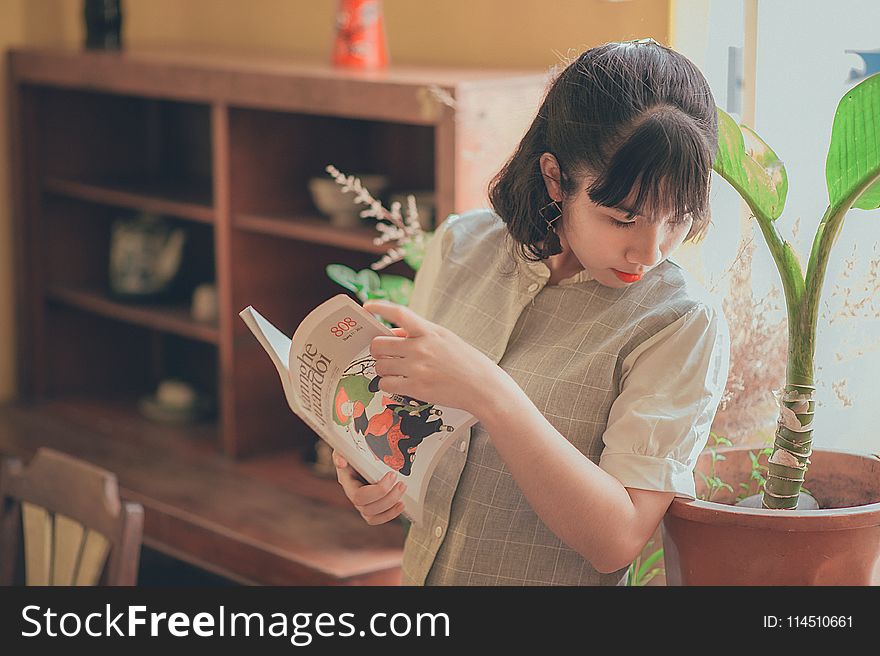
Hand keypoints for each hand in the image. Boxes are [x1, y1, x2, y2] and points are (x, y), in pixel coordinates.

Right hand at [333, 450, 406, 525]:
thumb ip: (341, 453)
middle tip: (401, 484)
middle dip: (388, 498)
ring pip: (372, 516)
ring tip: (402, 490)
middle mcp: (352, 495)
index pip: (358, 496)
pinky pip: (377, 519)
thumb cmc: (353, 449)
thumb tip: (341, 463)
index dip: (377, 491)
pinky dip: (390, 514)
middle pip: (367, 509)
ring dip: (390, 507)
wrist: (359, 452)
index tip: (392, 475)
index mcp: (346, 481)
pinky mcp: (371, 507)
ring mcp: (361, 503)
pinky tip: (401, 505)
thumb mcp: (346, 447)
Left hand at [364, 300, 497, 414]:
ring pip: (380, 365)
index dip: (379, 307)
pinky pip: (385, 384)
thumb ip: (419, 334)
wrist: (482, 387)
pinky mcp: (415, 388)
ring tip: (394, 370)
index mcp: (429, 331)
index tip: (367, 306)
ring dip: (382, 368)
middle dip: (377, 349)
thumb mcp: (446, 338)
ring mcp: (416, 368)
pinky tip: (397, 383)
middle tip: (383, 353)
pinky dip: (387, 384)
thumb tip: (393, 333)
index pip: (398, 313)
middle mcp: (420, 347)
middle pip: (379, 344)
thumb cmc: (466, 362)